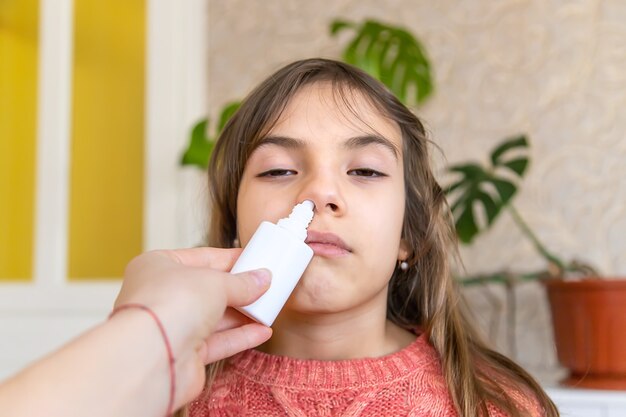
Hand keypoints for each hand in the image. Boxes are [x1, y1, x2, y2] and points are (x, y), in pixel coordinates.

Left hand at [113, 247, 271, 404]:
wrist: (152, 357)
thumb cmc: (169, 305)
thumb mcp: (215, 281)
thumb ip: (242, 282)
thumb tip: (262, 279)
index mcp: (158, 266)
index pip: (200, 257)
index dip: (229, 259)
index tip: (254, 259)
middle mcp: (161, 296)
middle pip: (207, 289)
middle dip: (238, 289)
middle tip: (265, 284)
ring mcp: (172, 327)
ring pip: (213, 318)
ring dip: (242, 314)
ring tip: (269, 307)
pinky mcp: (183, 355)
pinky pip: (217, 342)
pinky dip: (240, 336)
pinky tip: (262, 331)